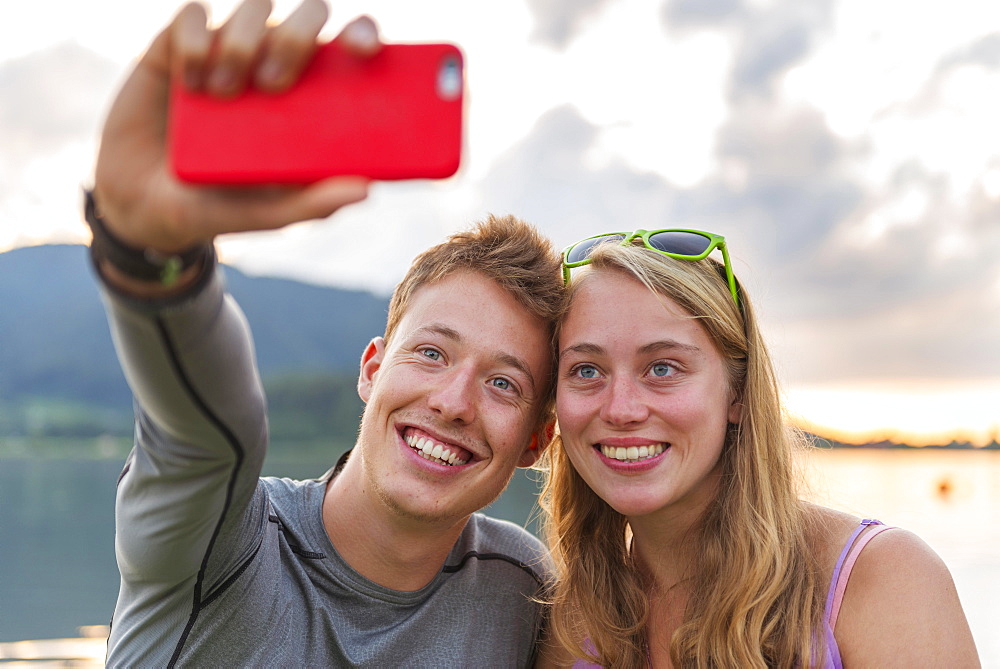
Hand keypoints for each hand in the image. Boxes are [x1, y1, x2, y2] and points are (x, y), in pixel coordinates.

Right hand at [92, 0, 379, 252]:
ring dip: (243, 44)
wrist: (143, 207)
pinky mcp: (178, 44)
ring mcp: (230, 50)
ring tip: (222, 95)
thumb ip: (312, 203)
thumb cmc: (218, 207)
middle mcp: (278, 63)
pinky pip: (194, 14)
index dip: (364, 33)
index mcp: (312, 98)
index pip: (351, 47)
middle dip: (298, 38)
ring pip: (256, 7)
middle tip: (273, 87)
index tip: (363, 49)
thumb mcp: (264, 213)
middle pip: (309, 15)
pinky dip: (195, 41)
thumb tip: (366, 188)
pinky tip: (190, 81)